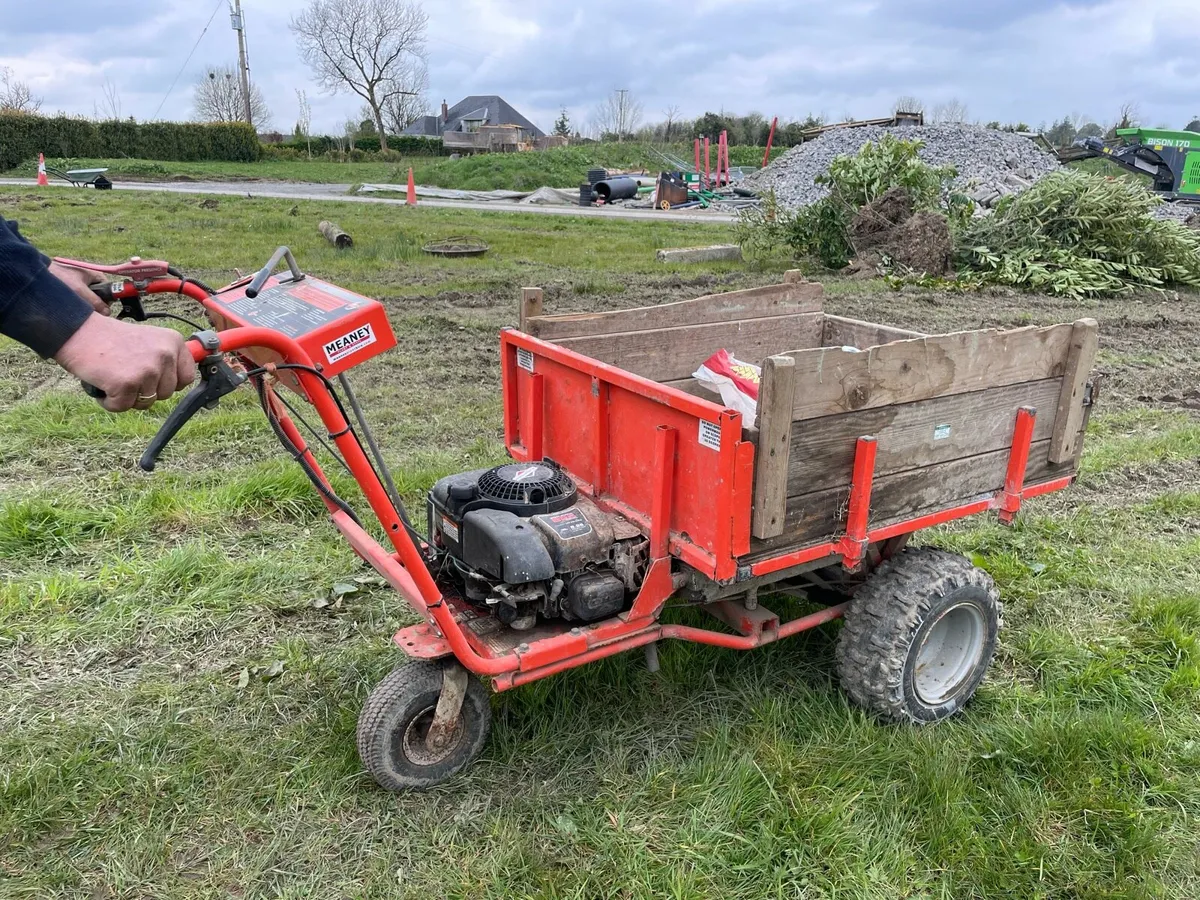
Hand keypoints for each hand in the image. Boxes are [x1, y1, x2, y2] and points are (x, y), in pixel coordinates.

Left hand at [48, 261, 108, 313]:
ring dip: (84, 305)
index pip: (109, 290)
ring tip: (74, 306)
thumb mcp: (80, 291)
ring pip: (88, 299)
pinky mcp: (70, 288)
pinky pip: (79, 299)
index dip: (107, 300)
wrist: (37, 273)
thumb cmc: (60, 277)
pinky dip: (76, 303)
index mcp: (95, 275)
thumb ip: (96, 302)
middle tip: (86, 309)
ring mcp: (79, 283)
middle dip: (94, 304)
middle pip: (99, 296)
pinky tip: (69, 305)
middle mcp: (89, 279)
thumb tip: (107, 313)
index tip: (101, 308)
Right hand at [54, 314, 196, 412]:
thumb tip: (183, 382)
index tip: (153, 378)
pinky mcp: (127, 384)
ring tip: (114, 376)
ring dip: (128, 397)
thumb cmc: (110, 339)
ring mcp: (147, 370)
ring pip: (146, 402)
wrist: (77, 331)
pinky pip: (122, 407)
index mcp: (173, 342)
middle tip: (125, 373)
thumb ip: (166, 359)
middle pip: (166, 393)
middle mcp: (165, 355)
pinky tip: (103, 383)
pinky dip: (109, 401)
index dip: (168, 383)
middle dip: (145, 390)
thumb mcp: (149, 340)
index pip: (186, 377)